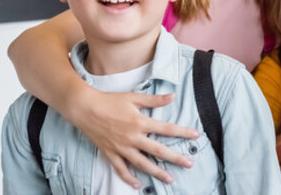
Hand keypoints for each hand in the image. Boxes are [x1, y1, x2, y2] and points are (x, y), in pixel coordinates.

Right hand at [69, 91, 198, 187]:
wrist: (85, 108)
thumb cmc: (110, 100)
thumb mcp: (134, 97)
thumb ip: (154, 99)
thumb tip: (173, 96)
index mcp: (140, 122)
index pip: (167, 128)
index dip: (182, 132)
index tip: (196, 135)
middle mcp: (132, 137)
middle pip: (158, 150)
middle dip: (175, 158)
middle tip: (189, 164)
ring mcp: (121, 147)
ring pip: (142, 163)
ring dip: (156, 172)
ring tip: (169, 179)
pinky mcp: (110, 153)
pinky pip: (120, 169)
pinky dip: (128, 178)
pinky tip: (137, 185)